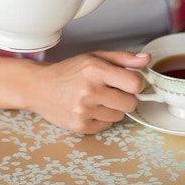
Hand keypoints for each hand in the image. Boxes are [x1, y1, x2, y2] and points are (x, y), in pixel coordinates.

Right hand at [28, 51, 150, 133]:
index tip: (128, 81)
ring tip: (96, 99)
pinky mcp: (80, 126)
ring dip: (112, 109)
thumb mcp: (94, 57)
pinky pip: (106, 126)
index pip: (135, 83)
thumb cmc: (69, 71)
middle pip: (131, 103)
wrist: (39, 87)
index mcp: (96, 70)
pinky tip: (89, 109)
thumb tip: (146, 59)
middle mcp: (90, 91)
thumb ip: (123, 58)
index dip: (135, 83)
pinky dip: (101, 119)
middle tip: (111, 91)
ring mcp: (84, 110)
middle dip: (125, 97)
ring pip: (119, 116)